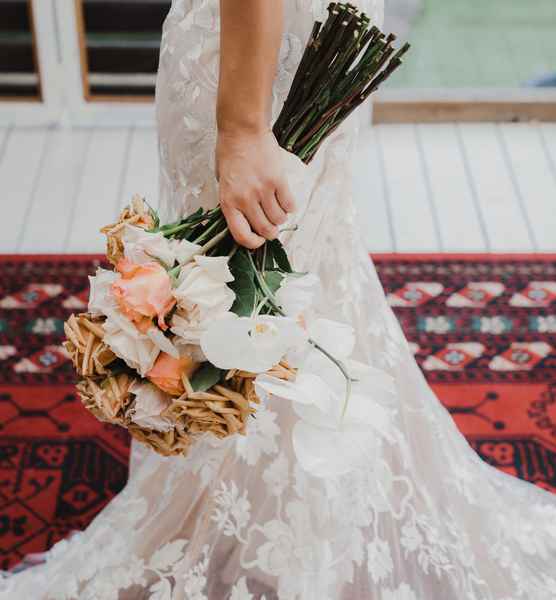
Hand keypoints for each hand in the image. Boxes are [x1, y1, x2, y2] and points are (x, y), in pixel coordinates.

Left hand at [216, 129, 295, 248]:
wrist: (242, 129)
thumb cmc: (230, 153)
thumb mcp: (223, 182)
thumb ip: (233, 202)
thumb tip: (247, 220)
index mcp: (228, 202)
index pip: (242, 236)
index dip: (253, 243)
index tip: (258, 240)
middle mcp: (245, 199)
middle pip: (265, 230)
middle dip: (271, 232)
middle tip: (272, 226)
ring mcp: (263, 190)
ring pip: (279, 219)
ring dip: (280, 218)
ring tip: (277, 209)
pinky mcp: (278, 180)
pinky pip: (289, 204)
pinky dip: (289, 206)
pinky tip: (285, 199)